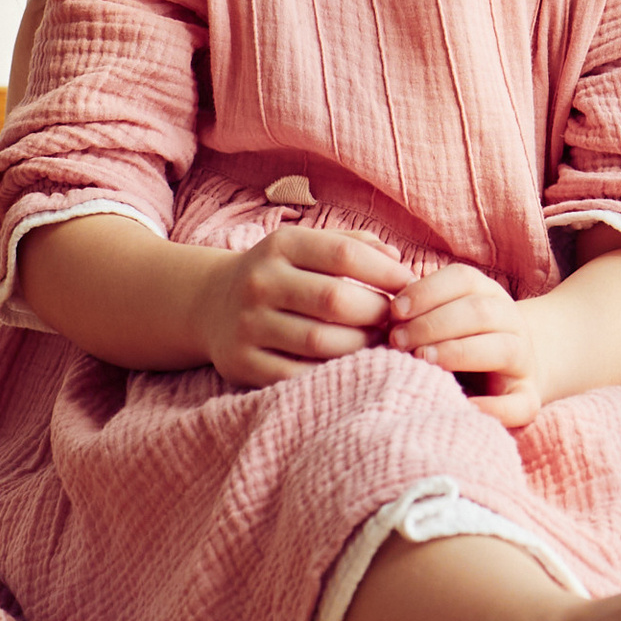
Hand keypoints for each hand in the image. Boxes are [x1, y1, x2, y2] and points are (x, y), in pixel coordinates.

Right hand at [197, 225, 406, 386]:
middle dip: (377, 313)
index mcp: (280, 245)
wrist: (211, 304)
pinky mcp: (243, 363)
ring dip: (361, 345)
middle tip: (395, 321)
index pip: (344, 255)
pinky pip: (299, 374)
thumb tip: (397, 258)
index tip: (408, 286)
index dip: (385, 272)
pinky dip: (332, 372)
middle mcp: (260, 282)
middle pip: (335, 300)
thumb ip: (352, 245)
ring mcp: (248, 324)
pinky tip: (348, 365)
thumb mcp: (305, 247)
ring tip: (377, 343)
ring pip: (321, 341)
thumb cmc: (279, 274)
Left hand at [388, 260, 547, 429]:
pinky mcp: (528, 399)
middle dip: (433, 324)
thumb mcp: (442, 320)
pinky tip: (464, 407)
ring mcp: (523, 361)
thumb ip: (419, 314)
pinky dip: (494, 408)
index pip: (463, 279)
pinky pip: (520, 405)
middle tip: (398, 340)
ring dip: (458, 352)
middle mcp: (512, 322)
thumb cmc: (456, 343)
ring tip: (422, 361)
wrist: (506, 375)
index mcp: (489, 295)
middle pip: (479, 312)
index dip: (427, 291)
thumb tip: (385, 317)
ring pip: (503, 348)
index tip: (395, 310)